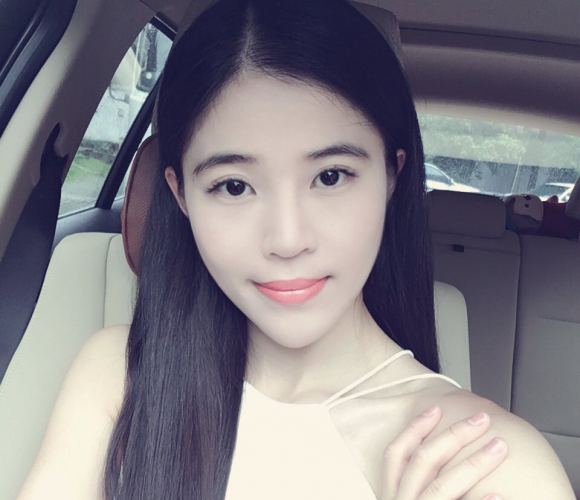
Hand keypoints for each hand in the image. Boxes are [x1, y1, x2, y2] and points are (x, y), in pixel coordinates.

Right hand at [380, 405, 507, 499]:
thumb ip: (418, 482)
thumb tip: (443, 449)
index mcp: (389, 493)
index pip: (396, 452)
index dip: (415, 428)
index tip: (436, 408)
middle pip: (424, 460)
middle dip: (454, 434)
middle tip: (482, 419)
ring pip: (444, 484)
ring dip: (475, 463)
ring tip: (500, 447)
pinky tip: (499, 494)